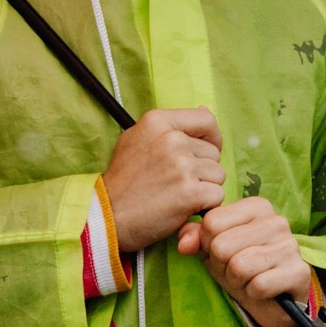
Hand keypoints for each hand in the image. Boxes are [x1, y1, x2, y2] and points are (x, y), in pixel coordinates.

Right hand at [101, 107, 223, 252]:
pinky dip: (205, 205)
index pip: (206, 120)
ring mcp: (182, 166)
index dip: (212, 138)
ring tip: (177, 194)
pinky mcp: (190, 192)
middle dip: (203, 169)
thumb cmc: (123, 181)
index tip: (204, 153)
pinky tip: (183, 207)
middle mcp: (172, 139)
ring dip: (205, 188)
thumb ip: (168, 127)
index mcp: (158, 122)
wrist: (107, 215)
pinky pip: (217, 195)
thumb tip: (203, 110)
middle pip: (214, 152)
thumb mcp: (135, 139)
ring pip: (218, 174)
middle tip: (176, 182)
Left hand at [178, 196, 309, 326]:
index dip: (208, 245)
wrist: (272, 302)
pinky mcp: (299, 271)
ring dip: (237, 281)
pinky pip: (258, 285)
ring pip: (239, 266)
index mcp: (256, 206)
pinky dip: (253, 294)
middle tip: (235, 271)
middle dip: (222, 266)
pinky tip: (262, 291)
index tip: (222, 254)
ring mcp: (291, 245)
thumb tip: (184, 244)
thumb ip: (195, 237)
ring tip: (248, 279)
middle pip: (222, 245)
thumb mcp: (213, 250)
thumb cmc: (241, 269)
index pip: (212, 222)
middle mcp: (277, 221)